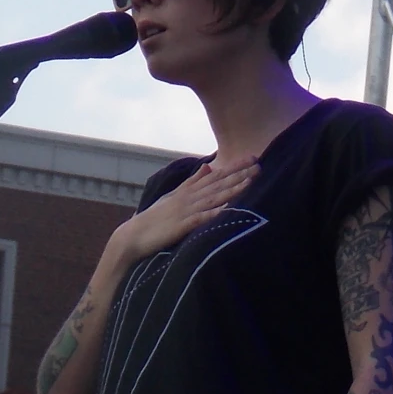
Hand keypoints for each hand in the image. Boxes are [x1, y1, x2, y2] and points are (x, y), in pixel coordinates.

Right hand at [113, 154, 256, 263]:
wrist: (133, 235)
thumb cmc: (155, 218)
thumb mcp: (173, 196)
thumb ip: (191, 182)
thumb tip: (206, 166)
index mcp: (188, 190)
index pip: (215, 175)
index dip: (234, 166)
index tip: (252, 158)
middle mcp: (189, 197)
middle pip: (218, 183)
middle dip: (240, 174)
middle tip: (259, 165)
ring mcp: (186, 211)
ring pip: (214, 197)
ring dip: (233, 189)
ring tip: (250, 182)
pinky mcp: (182, 226)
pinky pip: (201, 218)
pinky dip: (215, 213)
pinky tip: (229, 208)